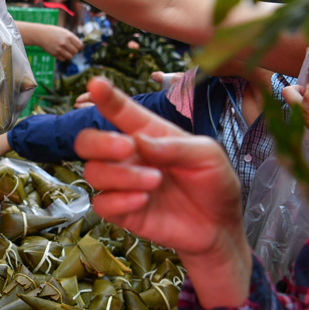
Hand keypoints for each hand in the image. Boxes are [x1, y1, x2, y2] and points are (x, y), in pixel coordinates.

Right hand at [22, 23, 82, 60]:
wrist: (41, 34)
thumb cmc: (53, 32)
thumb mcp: (64, 32)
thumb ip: (72, 38)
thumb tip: (80, 46)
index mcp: (69, 36)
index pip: (80, 45)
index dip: (80, 47)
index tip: (79, 47)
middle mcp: (65, 43)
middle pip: (75, 51)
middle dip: (74, 50)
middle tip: (70, 48)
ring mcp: (59, 49)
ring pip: (70, 56)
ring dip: (69, 54)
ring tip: (65, 51)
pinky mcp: (55, 54)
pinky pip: (63, 59)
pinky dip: (63, 57)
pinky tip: (60, 52)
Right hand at [73, 77, 251, 308]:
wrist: (220, 227)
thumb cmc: (214, 183)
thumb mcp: (208, 156)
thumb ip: (175, 147)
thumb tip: (138, 141)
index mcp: (148, 134)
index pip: (121, 111)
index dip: (107, 97)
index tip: (96, 82)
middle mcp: (129, 156)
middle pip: (88, 141)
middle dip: (100, 141)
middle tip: (127, 148)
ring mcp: (122, 184)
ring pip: (93, 172)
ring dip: (122, 175)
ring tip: (154, 182)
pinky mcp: (122, 211)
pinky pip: (101, 203)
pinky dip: (119, 200)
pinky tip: (143, 201)